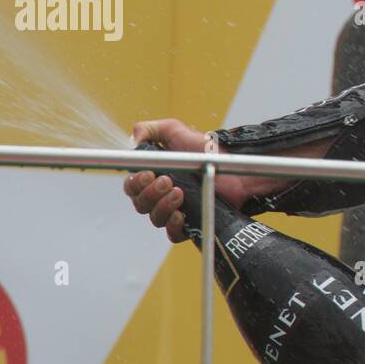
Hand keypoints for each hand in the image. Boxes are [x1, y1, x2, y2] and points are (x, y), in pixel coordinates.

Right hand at [124, 118, 249, 243]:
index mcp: (152, 177)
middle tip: (167, 180)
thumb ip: (149, 129)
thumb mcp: (175, 130)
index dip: (135, 183)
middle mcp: (159, 196)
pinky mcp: (190, 224)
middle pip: (139, 203)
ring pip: (155, 218)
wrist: (232, 165)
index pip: (131, 186)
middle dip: (149, 193)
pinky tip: (181, 215)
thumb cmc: (205, 149)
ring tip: (180, 193)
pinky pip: (173, 234)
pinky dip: (173, 226)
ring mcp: (174, 210)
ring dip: (162, 206)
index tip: (148, 174)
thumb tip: (131, 141)